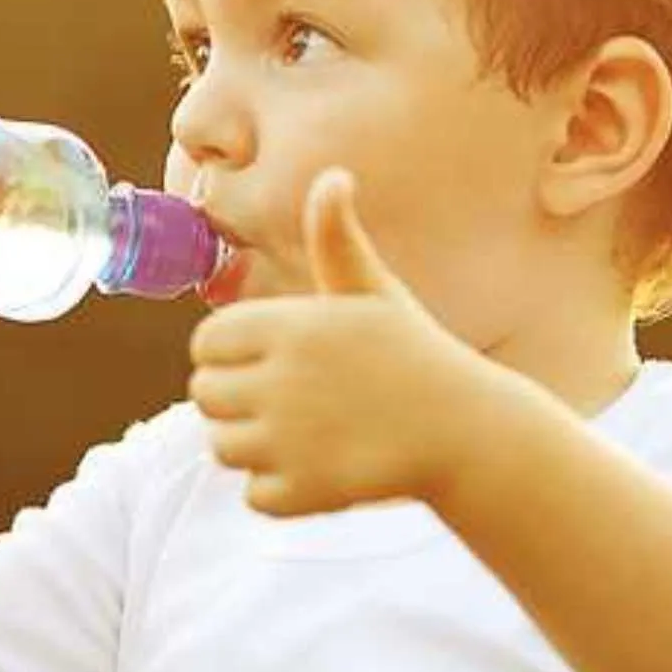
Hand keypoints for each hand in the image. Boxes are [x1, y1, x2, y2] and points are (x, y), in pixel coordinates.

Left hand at [187, 167, 505, 517]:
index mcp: (290, 327)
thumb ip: (336, 239)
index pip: (205, 345)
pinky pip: (253, 496)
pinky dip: (281, 492)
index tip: (273, 362)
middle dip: (237, 402)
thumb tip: (332, 175)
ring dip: (255, 449)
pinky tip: (321, 472)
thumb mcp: (373, 291)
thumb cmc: (415, 354)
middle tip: (291, 404)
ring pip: (222, 449)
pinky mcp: (301, 492)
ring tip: (307, 438)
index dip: (232, 355)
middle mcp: (280, 381)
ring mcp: (288, 441)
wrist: (467, 431)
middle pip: (205, 397)